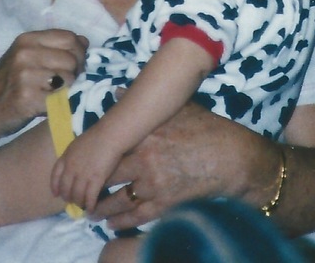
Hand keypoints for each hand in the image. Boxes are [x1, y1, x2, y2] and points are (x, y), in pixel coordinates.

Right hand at [0, 29, 87, 144]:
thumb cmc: (8, 86)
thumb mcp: (26, 58)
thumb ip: (54, 47)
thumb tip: (85, 41)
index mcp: (26, 39)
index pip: (70, 37)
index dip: (79, 52)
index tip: (73, 65)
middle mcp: (24, 53)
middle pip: (73, 58)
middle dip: (75, 73)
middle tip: (62, 84)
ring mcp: (24, 74)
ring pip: (70, 78)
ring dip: (66, 90)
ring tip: (51, 94)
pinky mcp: (26, 97)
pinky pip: (60, 98)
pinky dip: (57, 104)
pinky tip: (44, 105)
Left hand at [51, 130, 121, 212]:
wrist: (110, 135)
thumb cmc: (98, 135)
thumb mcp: (79, 143)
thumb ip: (74, 155)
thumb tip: (75, 164)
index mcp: (66, 157)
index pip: (55, 176)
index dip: (55, 187)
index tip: (56, 194)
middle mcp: (71, 168)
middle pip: (65, 189)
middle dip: (68, 197)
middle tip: (73, 202)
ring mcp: (82, 175)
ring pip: (77, 195)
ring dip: (79, 203)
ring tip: (83, 206)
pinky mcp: (95, 180)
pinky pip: (90, 197)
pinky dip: (90, 205)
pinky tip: (92, 209)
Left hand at [89, 102, 273, 229]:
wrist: (233, 158)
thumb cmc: (209, 130)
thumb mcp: (180, 110)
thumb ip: (148, 104)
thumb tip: (119, 90)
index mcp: (146, 135)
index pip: (108, 149)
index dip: (91, 160)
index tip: (82, 164)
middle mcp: (144, 160)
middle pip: (106, 176)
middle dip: (92, 186)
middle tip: (80, 191)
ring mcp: (153, 183)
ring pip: (116, 200)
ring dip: (101, 207)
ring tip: (91, 211)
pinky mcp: (165, 203)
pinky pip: (135, 216)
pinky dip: (120, 222)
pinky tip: (110, 224)